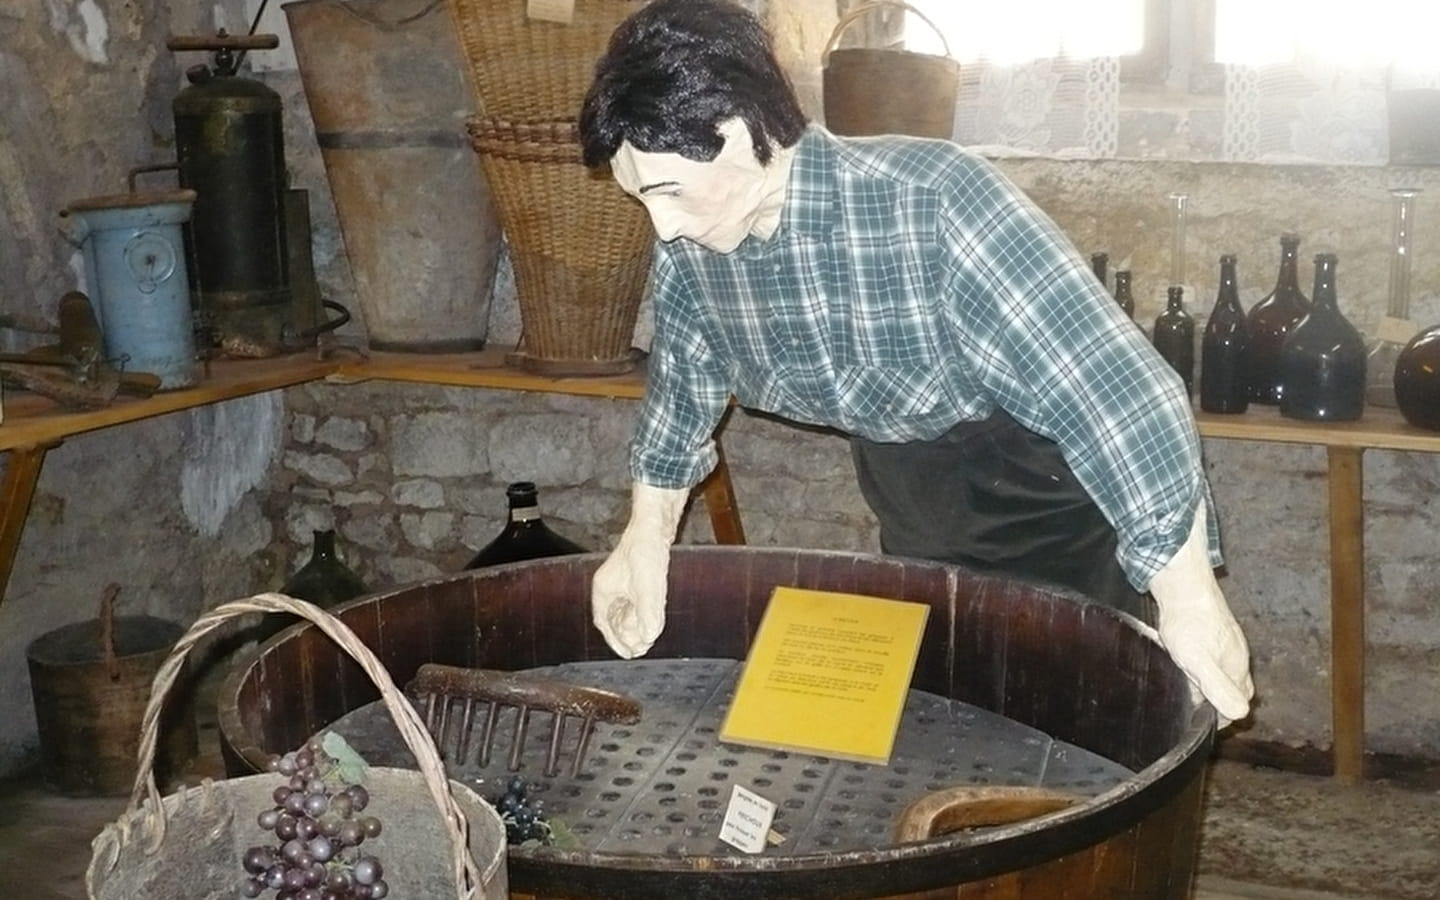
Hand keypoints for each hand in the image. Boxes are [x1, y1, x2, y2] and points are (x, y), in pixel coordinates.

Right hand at [591, 483, 687, 657]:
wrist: (655, 525)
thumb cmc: (646, 551)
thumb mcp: (648, 587)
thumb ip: (648, 613)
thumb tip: (649, 637)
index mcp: (603, 591)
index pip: (603, 623)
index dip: (615, 641)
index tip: (629, 654)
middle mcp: (609, 588)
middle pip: (613, 620)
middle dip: (627, 635)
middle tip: (643, 648)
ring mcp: (621, 582)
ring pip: (624, 611)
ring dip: (635, 625)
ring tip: (648, 637)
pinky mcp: (634, 576)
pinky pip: (634, 601)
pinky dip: (642, 612)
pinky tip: (653, 616)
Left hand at [1146, 500, 1254, 726]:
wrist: (1181, 583)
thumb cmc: (1188, 622)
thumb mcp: (1198, 662)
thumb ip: (1217, 688)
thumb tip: (1241, 714)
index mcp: (1238, 667)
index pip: (1239, 703)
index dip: (1221, 715)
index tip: (1200, 720)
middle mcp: (1237, 655)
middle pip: (1232, 688)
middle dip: (1214, 699)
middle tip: (1189, 701)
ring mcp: (1227, 641)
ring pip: (1221, 670)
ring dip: (1205, 681)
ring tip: (1183, 680)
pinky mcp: (1213, 630)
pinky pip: (1211, 654)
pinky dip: (1199, 663)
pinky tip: (1182, 659)